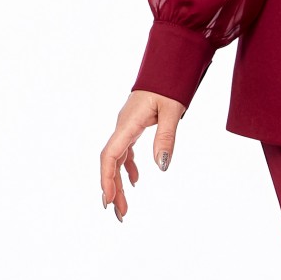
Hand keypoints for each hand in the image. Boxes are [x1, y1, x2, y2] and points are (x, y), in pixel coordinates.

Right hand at [99, 88, 186, 220]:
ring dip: (119, 182)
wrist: (168, 65)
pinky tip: (135, 181)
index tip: (109, 200)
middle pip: (111, 162)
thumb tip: (161, 167)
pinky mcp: (133, 126)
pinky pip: (125, 150)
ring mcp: (126, 126)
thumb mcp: (173, 110)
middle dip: (112, 188)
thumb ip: (166, 136)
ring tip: (124, 206)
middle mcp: (122, 126)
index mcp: (128, 123)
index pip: (110, 155)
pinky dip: (128, 167)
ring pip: (116, 158)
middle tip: (119, 214)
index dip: (107, 178)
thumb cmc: (170, 84)